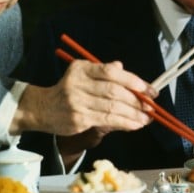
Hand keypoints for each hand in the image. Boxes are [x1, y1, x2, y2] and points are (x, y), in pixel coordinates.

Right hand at [12, 60, 155, 136]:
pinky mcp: (79, 119)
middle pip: (114, 91)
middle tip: (150, 106)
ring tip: (146, 118)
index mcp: (82, 69)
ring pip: (112, 108)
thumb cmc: (68, 90)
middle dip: (136, 100)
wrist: (43, 108)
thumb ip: (103, 71)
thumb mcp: (83, 74)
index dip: (133, 81)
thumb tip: (122, 67)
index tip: (149, 89)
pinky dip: (123, 123)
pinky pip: (106, 120)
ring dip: (133, 114)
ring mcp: (78, 102)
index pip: (111, 72)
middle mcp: (79, 84)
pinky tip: (134, 125)